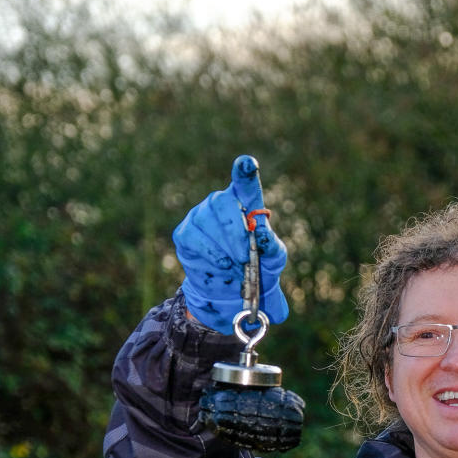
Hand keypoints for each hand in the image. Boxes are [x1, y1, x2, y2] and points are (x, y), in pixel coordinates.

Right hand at [172, 155, 287, 331]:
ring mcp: (199, 216)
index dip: (245, 171)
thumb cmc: (257, 268)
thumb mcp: (273, 260)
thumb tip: (262, 236)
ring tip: (236, 267)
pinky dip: (209, 255)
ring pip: (206, 222)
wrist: (233, 293)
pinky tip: (222, 266)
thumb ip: (272, 247)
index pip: (245, 181)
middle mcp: (219, 203)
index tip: (247, 164)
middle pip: (222, 202)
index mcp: (246, 202)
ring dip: (224, 249)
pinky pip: (193, 239)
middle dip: (234, 231)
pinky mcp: (185, 234)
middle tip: (244, 257)